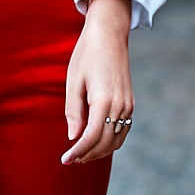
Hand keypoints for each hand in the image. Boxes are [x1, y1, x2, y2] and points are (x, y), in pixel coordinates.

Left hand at [62, 0, 133, 163]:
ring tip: (81, 153)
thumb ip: (73, 112)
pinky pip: (122, 130)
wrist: (109, 34)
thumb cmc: (87, 55)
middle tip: (70, 159)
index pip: (91, 138)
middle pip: (105, 143)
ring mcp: (128, 105)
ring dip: (99, 150)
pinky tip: (95, 141)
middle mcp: (120, 106)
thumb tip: (74, 137)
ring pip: (116, 140)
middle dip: (87, 155)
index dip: (77, 152)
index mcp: (103, 100)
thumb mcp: (73, 82)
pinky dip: (110, 141)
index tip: (64, 160)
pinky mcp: (130, 103)